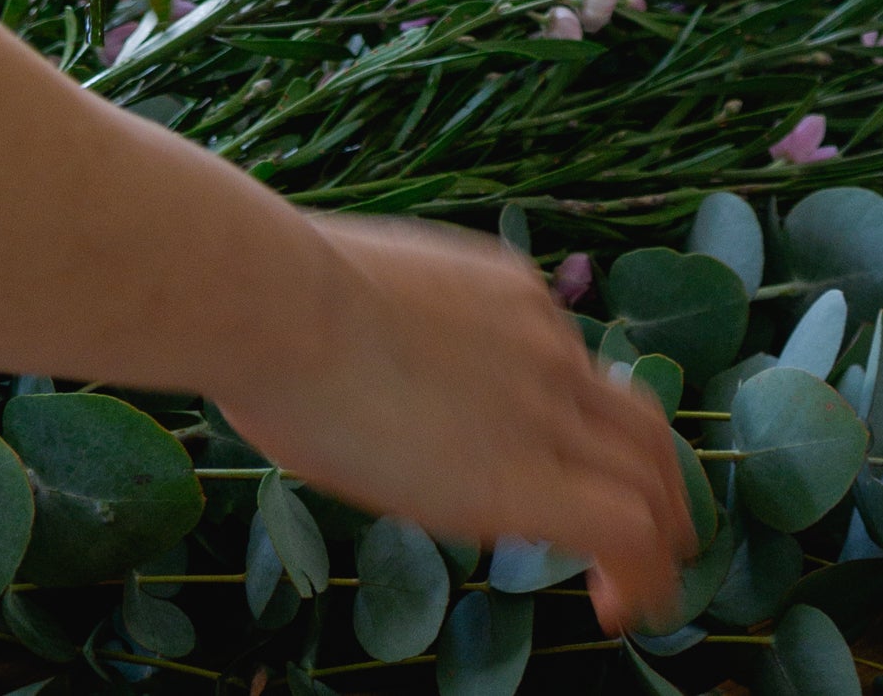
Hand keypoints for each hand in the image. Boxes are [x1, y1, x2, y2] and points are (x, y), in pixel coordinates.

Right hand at [0, 0, 692, 638]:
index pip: (565, 358)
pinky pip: (630, 531)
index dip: (579, 419)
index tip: (558, 469)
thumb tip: (218, 267)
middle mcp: (540, 336)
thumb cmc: (248, 278)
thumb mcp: (298, 280)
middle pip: (635, 411)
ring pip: (653, 472)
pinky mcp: (532, 475)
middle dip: (652, 476)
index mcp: (494, 289)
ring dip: (664, 536)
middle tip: (643, 541)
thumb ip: (305, 297)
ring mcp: (544, 402)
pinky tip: (625, 616)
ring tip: (649, 594)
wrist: (259, 290)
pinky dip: (646, 573)